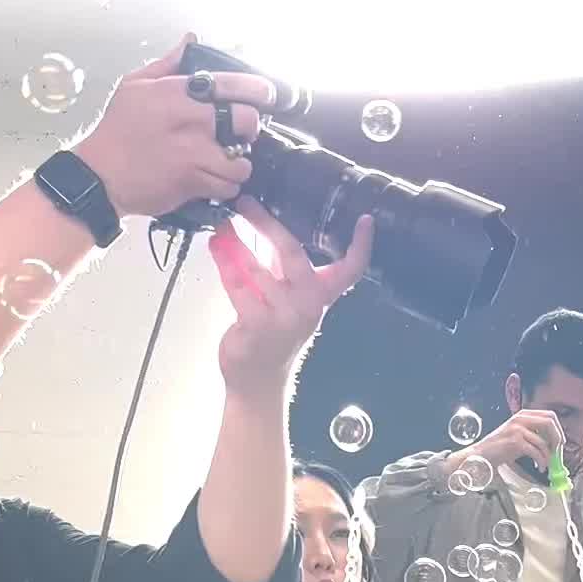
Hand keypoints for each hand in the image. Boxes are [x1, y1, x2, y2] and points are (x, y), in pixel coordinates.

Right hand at [74, 35, 275, 220]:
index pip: (234, 84)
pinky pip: (228, 186)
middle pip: (247, 121)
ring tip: (228, 161)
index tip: (266, 95)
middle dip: (250, 127)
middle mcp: (192, 122)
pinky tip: (217, 179)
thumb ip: (168, 64)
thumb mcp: (134, 86)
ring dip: (240, 162)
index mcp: (179, 93)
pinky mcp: (193, 184)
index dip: (259, 89)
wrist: (100, 175)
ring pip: (242, 161)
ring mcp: (194, 155)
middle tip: (241, 132)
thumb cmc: (117, 129)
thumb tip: (190, 40)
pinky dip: (227, 186)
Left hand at [212, 201, 372, 392]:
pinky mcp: (258, 326)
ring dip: (234, 244)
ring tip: (221, 226)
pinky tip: (216, 250)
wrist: (257, 379)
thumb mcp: (288, 298)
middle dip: (266, 224)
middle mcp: (308, 305)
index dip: (361, 246)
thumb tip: (264, 223)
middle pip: (292, 253)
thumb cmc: (272, 333)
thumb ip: (283, 268)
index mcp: (320, 296)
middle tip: (246, 203)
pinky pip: (238, 287)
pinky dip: (225, 266)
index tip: (366, 220)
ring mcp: (284, 316)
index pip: (350, 270)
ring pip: (256, 268)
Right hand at [452, 409, 565, 477]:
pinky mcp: (515, 441)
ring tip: (546, 464)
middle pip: (550, 422)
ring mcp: (517, 429)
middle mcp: (520, 418)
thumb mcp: (517, 434)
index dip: (558, 429)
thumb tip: (554, 443)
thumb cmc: (500, 448)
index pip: (549, 415)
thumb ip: (533, 433)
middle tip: (558, 453)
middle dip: (557, 439)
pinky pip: (536, 452)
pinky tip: (539, 467)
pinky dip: (541, 461)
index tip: (560, 442)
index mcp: (523, 415)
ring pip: (544, 441)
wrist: (480, 455)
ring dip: (548, 456)